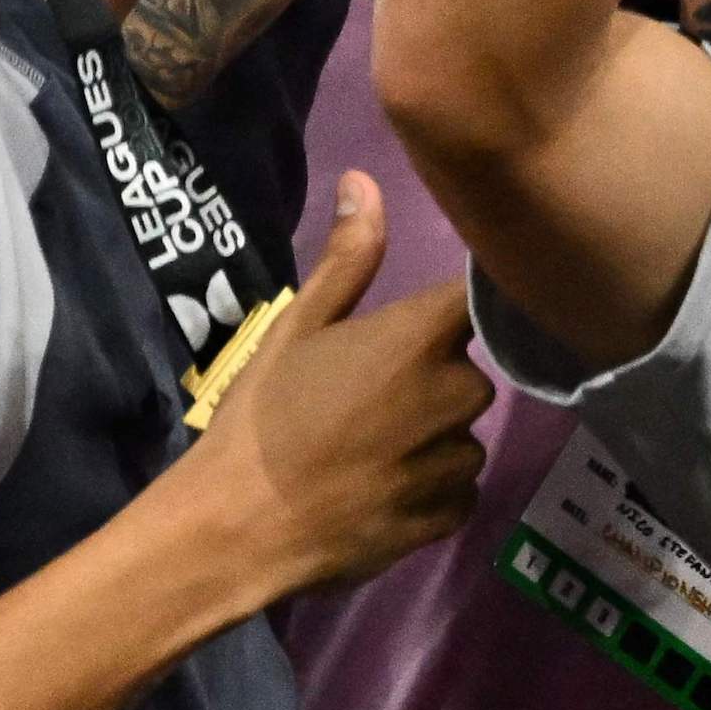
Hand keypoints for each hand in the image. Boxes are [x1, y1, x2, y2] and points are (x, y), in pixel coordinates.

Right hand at [176, 174, 485, 607]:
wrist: (235, 528)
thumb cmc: (260, 419)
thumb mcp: (295, 329)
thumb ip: (346, 260)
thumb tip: (365, 180)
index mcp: (420, 339)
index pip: (475, 300)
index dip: (456, 310)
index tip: (430, 324)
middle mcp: (455, 392)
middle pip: (467, 372)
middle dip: (430, 381)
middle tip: (364, 402)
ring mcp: (455, 459)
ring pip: (461, 433)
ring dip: (431, 438)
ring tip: (366, 453)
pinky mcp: (449, 515)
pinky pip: (458, 489)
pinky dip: (429, 490)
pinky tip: (378, 492)